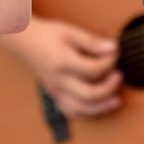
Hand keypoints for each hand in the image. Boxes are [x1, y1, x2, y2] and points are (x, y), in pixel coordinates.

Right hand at [1, 17, 122, 116]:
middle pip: (89, 94)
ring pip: (81, 109)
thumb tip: (113, 48)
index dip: (109, 62)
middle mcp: (59, 81)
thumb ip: (92, 42)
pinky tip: (99, 105)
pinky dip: (87, 112)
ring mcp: (56, 91)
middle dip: (109, 88)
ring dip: (101, 107)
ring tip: (116, 99)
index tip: (115, 53)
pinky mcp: (55, 95)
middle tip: (119, 75)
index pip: (93, 70)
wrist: (24, 42)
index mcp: (63, 63)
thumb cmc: (47, 35)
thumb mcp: (70, 32)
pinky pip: (72, 111)